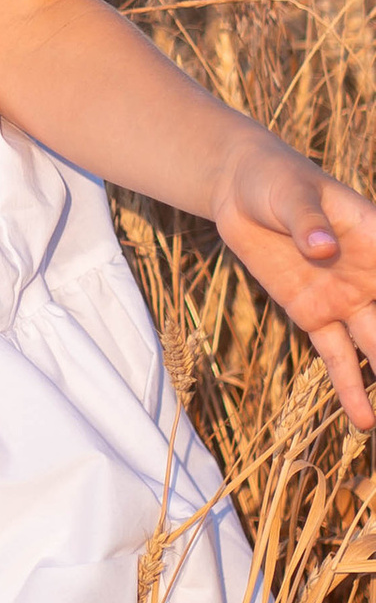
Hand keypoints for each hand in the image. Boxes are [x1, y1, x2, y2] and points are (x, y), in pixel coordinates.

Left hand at [215, 138, 375, 430]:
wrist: (240, 191)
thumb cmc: (275, 181)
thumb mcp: (291, 195)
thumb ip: (308, 223)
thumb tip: (322, 248)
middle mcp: (372, 275)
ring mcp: (346, 299)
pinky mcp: (314, 316)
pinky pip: (337, 357)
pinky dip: (350, 388)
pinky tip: (364, 420)